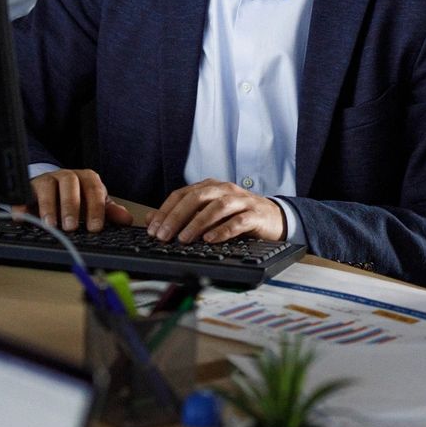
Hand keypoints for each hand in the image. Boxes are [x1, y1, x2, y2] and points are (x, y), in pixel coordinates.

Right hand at [25, 168, 132, 232]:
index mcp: (86, 178)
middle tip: (71, 227)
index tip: (95, 227)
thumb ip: (109, 211)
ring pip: (47, 186)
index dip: (95, 207)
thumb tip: (127, 220)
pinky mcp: (28, 188)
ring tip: (51, 225)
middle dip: (71, 205)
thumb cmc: (77, 198)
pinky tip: (21, 217)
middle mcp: (66, 176)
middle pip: (69, 183)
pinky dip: (21, 205)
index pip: (93, 188)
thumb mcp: (94, 203)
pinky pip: (22, 194)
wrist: (53, 189)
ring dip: (48, 206)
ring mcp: (46, 180)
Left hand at [146, 180, 284, 243]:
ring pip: (217, 207)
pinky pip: (238, 221)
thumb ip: (182, 215)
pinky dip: (223, 230)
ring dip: (198, 223)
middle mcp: (224, 190)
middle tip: (164, 236)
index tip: (154, 229)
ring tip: (184, 239)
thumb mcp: (208, 214)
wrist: (274, 217)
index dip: (165, 211)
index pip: (182, 194)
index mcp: (210, 187)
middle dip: (177, 217)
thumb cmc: (237, 215)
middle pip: (197, 198)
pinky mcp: (255, 214)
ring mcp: (241, 201)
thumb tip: (152, 220)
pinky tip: (210, 239)